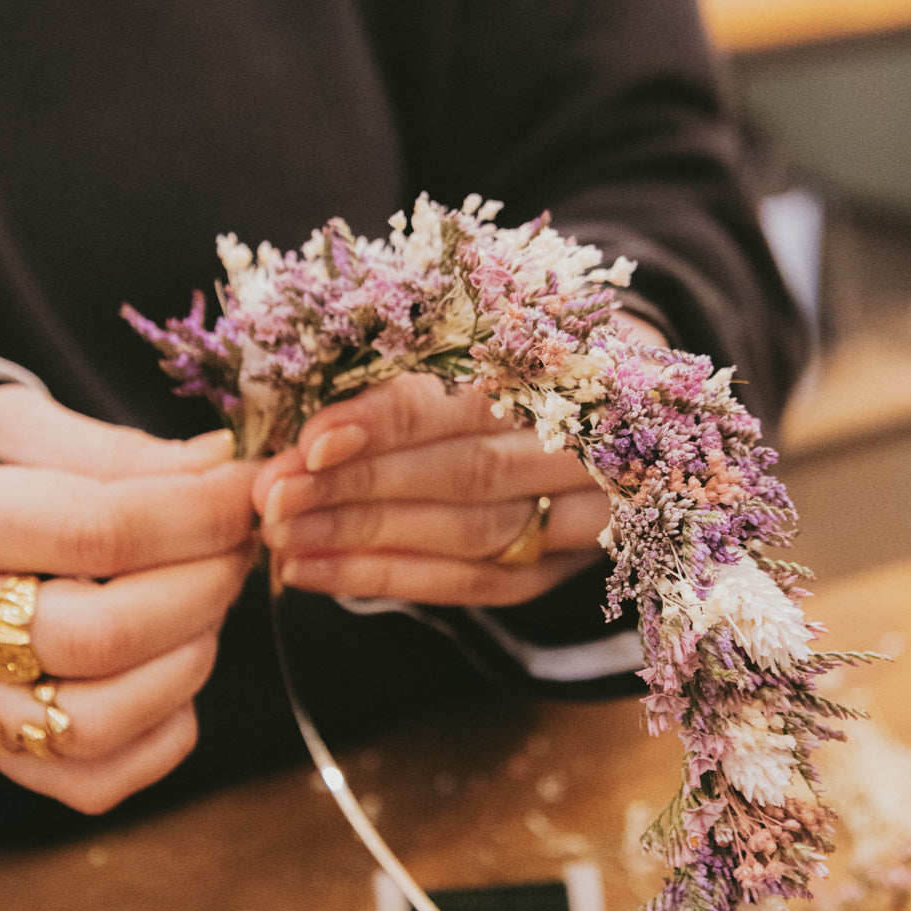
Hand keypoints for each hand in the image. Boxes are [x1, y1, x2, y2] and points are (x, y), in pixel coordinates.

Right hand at [0, 386, 259, 811]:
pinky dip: (165, 732)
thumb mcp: (15, 430)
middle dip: (204, 590)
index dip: (199, 515)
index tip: (248, 491)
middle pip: (101, 638)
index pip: (95, 531)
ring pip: (96, 722)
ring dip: (189, 662)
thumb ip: (117, 453)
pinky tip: (172, 668)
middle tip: (236, 549)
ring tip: (205, 606)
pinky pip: (95, 779)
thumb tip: (222, 469)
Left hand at [253, 314, 666, 608]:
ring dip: (363, 539)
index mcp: (569, 366)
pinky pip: (476, 583)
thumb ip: (420, 363)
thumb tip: (307, 411)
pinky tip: (314, 573)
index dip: (387, 420)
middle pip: (466, 474)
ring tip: (281, 537)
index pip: (468, 400)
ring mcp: (587, 511)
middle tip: (274, 496)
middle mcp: (589, 444)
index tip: (312, 439)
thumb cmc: (531, 352)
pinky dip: (391, 579)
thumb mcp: (498, 327)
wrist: (636, 401)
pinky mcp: (564, 563)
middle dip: (359, 487)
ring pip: (470, 533)